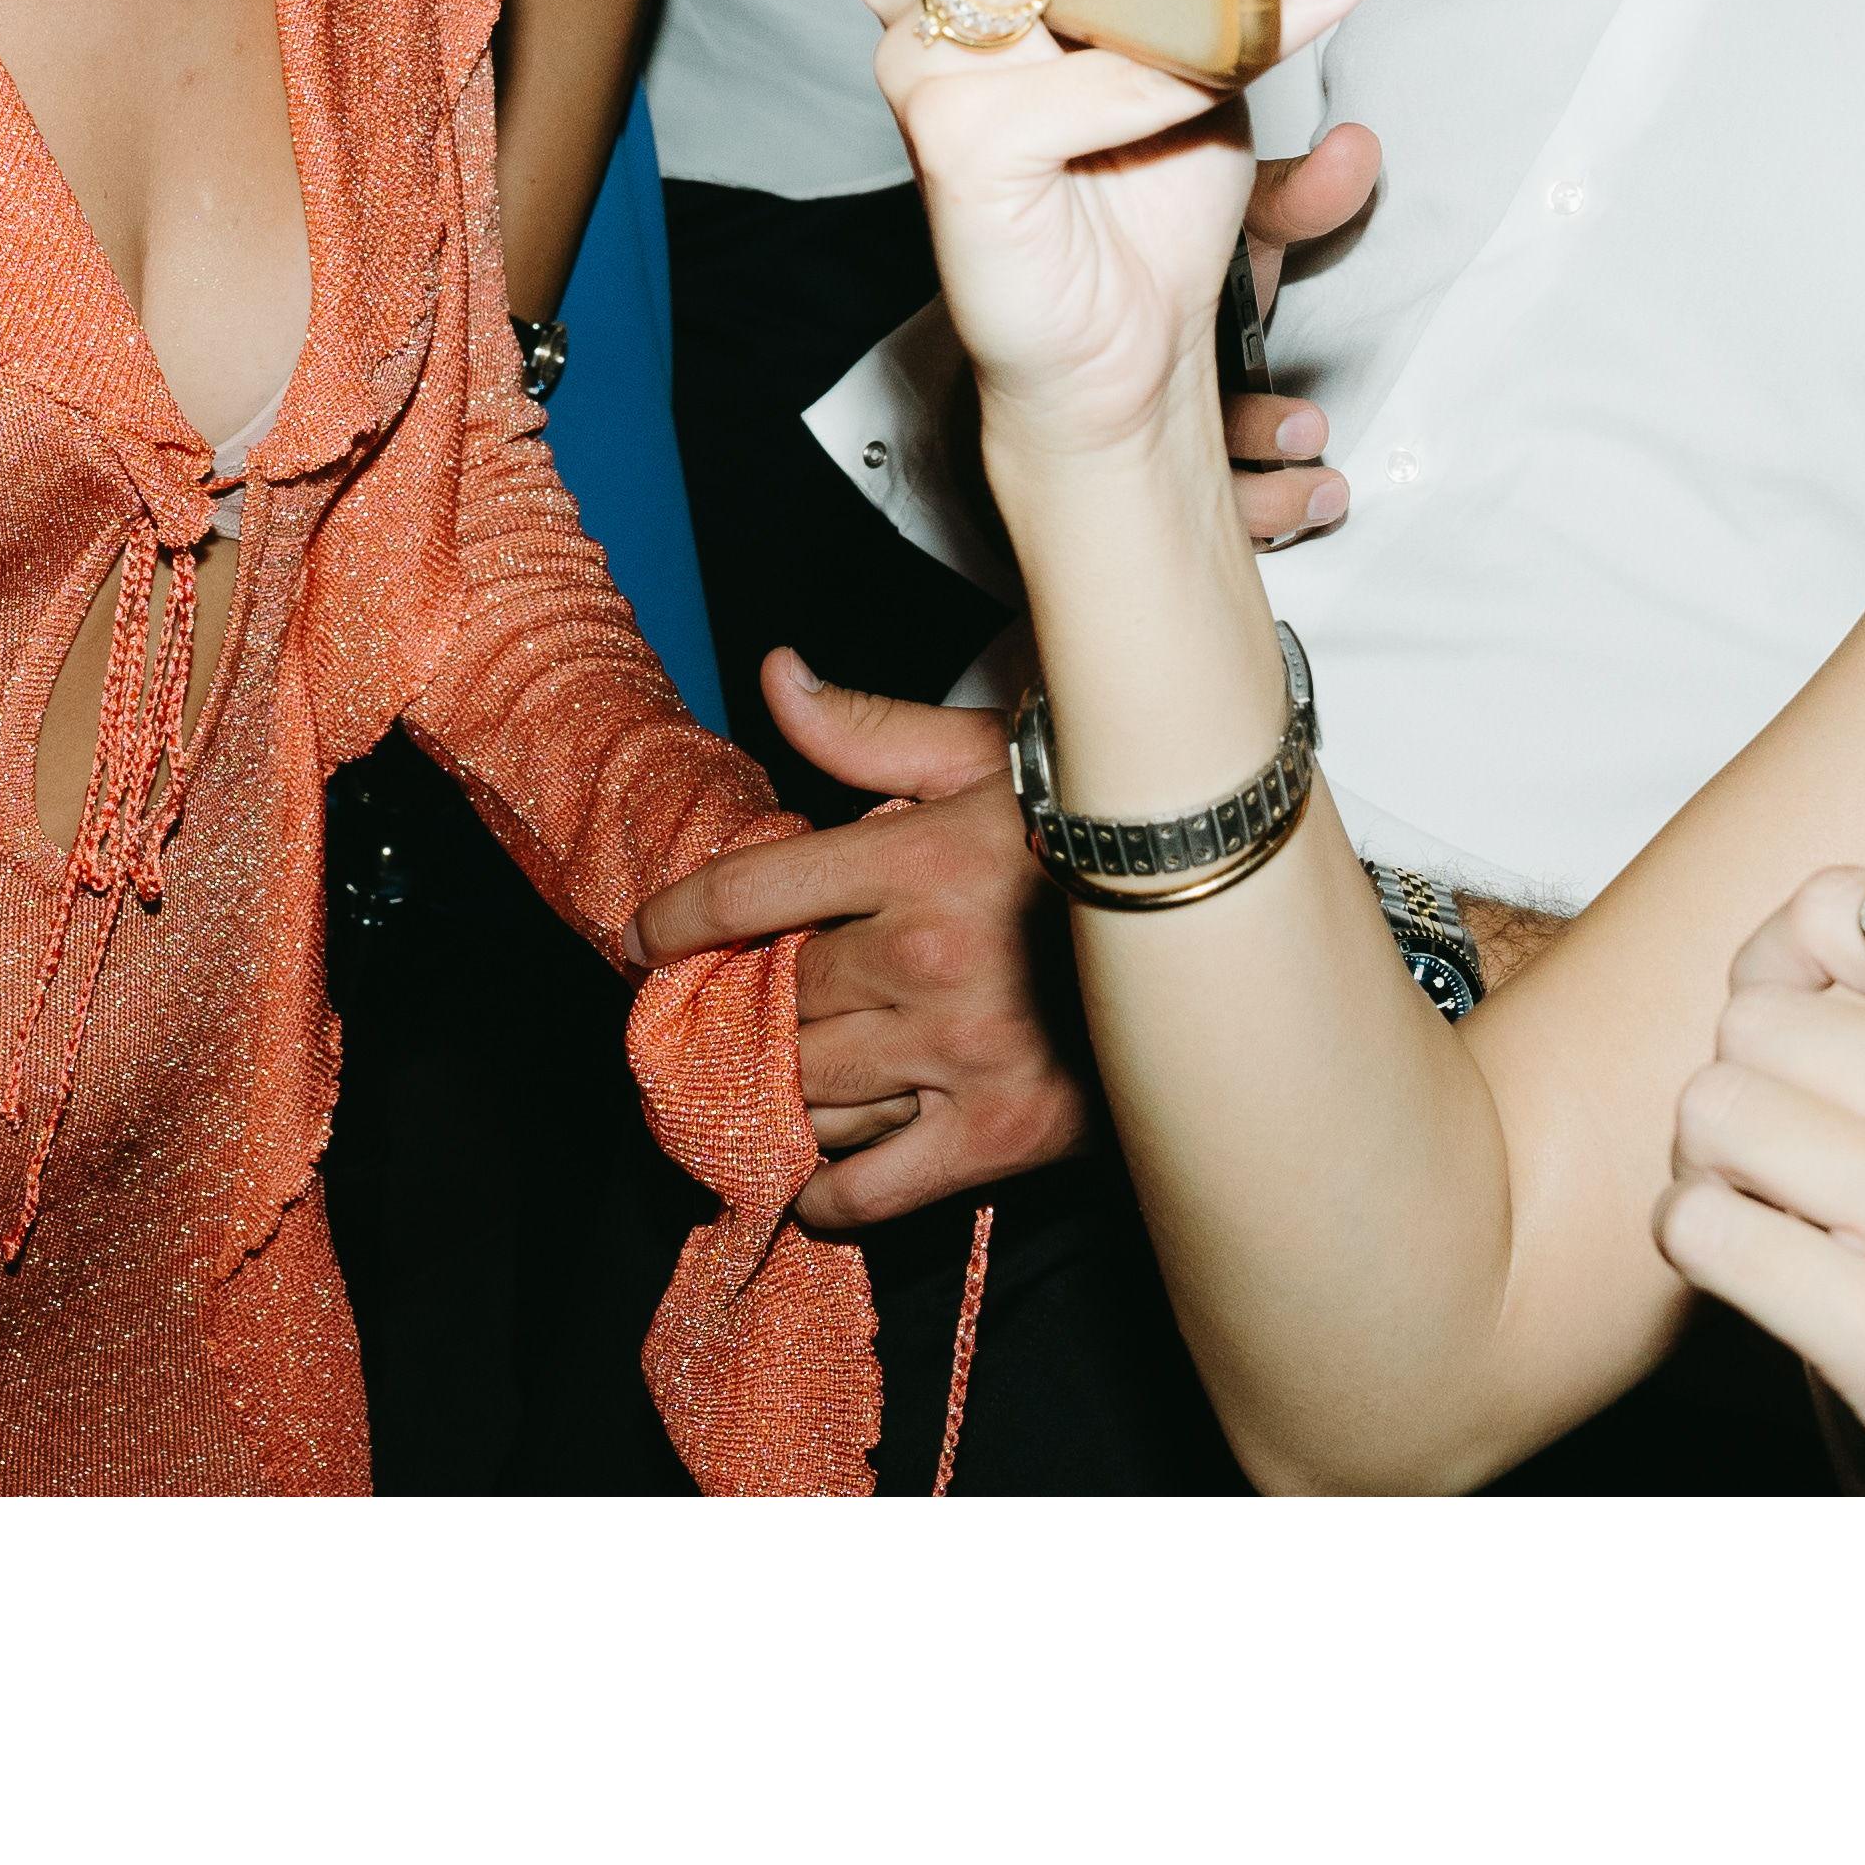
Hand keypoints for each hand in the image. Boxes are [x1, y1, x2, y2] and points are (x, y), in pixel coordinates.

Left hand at [632, 654, 1085, 1231]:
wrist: (1219, 919)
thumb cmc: (1095, 826)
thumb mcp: (982, 753)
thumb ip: (865, 727)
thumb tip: (774, 673)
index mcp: (913, 860)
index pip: (750, 894)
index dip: (677, 918)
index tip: (646, 938)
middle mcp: (924, 962)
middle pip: (779, 998)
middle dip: (745, 1004)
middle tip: (728, 1010)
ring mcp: (959, 1057)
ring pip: (809, 1089)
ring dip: (775, 1089)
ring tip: (763, 1082)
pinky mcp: (999, 1136)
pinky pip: (873, 1187)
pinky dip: (825, 1191)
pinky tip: (811, 1173)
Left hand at [1650, 848, 1864, 1493]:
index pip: (1852, 910)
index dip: (1804, 968)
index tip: (1820, 1037)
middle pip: (1760, 1014)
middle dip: (1756, 1077)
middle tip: (1794, 1143)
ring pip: (1714, 1109)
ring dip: (1719, 1163)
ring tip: (1779, 1207)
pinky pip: (1706, 1230)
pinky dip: (1706, 1248)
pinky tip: (1768, 1275)